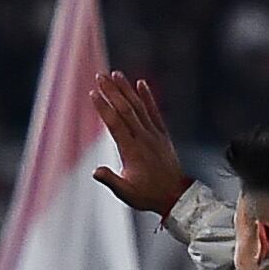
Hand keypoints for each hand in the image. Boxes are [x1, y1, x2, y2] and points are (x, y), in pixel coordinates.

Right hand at [88, 70, 191, 217]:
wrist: (175, 195)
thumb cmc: (148, 195)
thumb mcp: (126, 192)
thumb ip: (111, 180)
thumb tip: (95, 171)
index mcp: (132, 150)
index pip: (115, 124)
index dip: (104, 107)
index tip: (93, 93)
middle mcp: (143, 138)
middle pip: (126, 109)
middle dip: (112, 91)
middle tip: (100, 76)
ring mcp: (154, 134)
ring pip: (139, 107)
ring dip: (126, 89)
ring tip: (116, 74)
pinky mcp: (162, 134)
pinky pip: (154, 111)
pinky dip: (147, 97)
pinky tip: (141, 83)